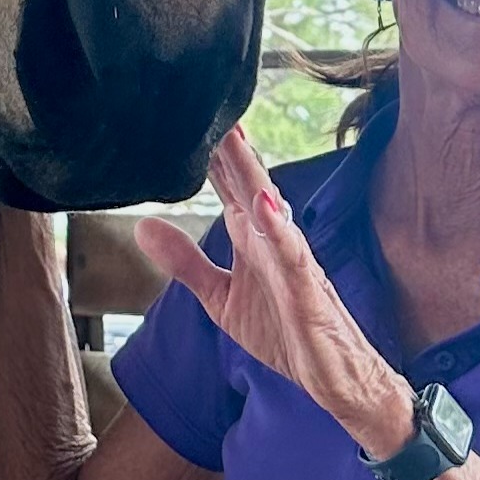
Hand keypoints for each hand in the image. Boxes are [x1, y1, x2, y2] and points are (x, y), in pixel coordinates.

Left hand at [136, 128, 414, 458]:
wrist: (336, 379)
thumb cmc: (285, 331)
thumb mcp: (221, 298)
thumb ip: (185, 262)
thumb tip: (143, 226)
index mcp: (250, 237)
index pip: (223, 184)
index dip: (203, 150)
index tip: (181, 110)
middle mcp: (272, 239)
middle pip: (245, 182)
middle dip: (225, 143)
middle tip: (204, 99)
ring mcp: (293, 262)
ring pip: (270, 209)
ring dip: (251, 173)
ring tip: (231, 136)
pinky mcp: (309, 291)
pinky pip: (294, 258)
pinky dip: (280, 232)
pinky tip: (265, 208)